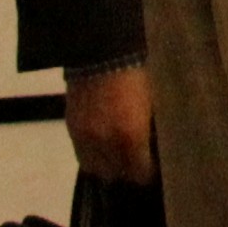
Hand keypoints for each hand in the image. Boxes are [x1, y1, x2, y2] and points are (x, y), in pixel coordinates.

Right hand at [60, 60, 154, 185]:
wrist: (102, 51)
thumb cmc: (137, 74)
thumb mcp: (152, 104)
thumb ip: (150, 130)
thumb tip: (155, 146)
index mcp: (130, 136)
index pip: (139, 173)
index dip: (149, 173)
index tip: (156, 168)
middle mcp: (104, 143)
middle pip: (115, 174)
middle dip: (128, 172)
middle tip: (138, 163)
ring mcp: (84, 136)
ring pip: (95, 168)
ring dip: (108, 166)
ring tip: (119, 157)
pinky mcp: (71, 127)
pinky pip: (81, 153)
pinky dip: (93, 154)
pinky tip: (104, 145)